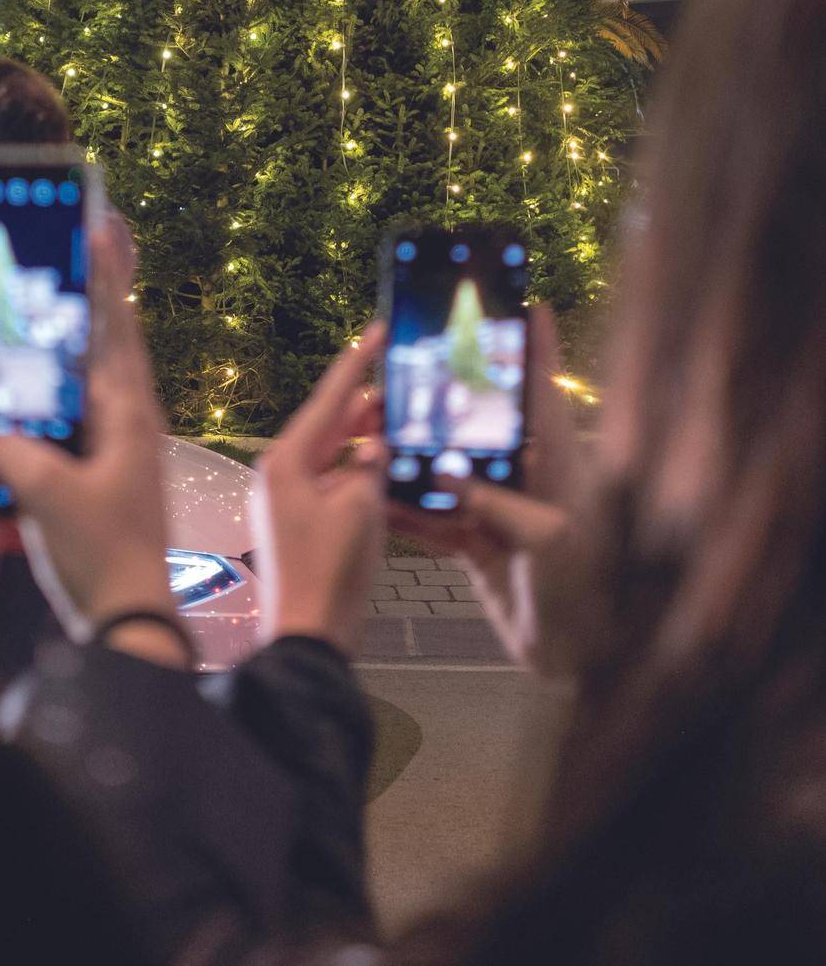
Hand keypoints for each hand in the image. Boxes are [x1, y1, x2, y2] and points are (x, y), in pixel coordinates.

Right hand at [0, 216, 182, 665]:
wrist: (128, 633)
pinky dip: (12, 499)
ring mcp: (110, 465)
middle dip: (55, 334)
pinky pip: (44, 481)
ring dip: (21, 421)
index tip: (98, 227)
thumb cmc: (103, 554)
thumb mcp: (50, 495)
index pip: (116, 327)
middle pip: (87, 362)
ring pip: (60, 420)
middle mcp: (124, 430)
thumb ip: (12, 451)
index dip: (105, 276)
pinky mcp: (90, 500)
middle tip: (29, 289)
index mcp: (128, 414)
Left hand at [253, 324, 386, 658]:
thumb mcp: (362, 508)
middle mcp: (280, 473)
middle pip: (328, 425)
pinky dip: (358, 472)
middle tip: (401, 378)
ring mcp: (287, 500)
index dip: (356, 364)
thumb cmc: (331, 570)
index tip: (375, 331)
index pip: (329, 400)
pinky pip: (332, 482)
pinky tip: (385, 467)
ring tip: (400, 417)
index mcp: (286, 461)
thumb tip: (372, 445)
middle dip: (365, 405)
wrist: (310, 636)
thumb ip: (370, 466)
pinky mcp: (299, 523)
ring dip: (364, 440)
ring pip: (332, 455)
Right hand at [388, 307, 581, 673]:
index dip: (540, 350)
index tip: (530, 304)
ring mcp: (503, 514)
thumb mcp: (551, 541)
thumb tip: (452, 476)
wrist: (584, 662)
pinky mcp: (481, 548)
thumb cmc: (587, 594)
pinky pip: (438, 520)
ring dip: (420, 459)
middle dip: (454, 403)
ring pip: (454, 473)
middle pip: (488, 428)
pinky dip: (410, 512)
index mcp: (562, 468)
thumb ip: (500, 503)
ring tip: (381, 432)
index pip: (546, 397)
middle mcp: (532, 482)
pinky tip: (378, 500)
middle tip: (419, 371)